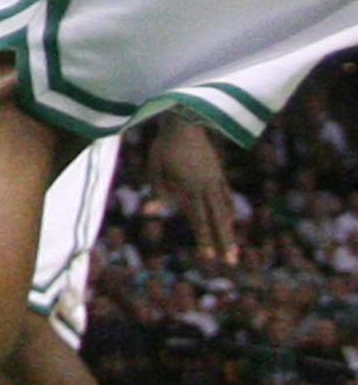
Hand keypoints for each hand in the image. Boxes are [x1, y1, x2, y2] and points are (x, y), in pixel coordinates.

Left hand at [148, 116, 237, 265]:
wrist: (185, 122)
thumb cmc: (164, 147)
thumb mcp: (155, 169)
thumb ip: (157, 192)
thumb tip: (150, 213)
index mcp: (191, 188)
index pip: (199, 219)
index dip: (204, 239)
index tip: (209, 258)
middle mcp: (207, 187)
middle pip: (218, 220)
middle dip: (224, 242)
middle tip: (231, 262)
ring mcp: (216, 180)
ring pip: (225, 210)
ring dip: (229, 230)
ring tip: (234, 248)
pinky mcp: (218, 173)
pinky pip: (226, 196)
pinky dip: (230, 210)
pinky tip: (232, 219)